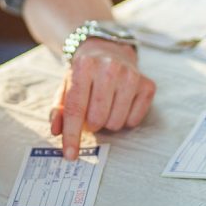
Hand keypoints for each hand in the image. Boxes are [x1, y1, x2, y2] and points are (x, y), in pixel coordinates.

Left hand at [50, 39, 155, 159]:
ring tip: (105, 107)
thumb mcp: (65, 87)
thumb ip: (58, 110)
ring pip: (116, 123)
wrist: (109, 51)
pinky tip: (121, 104)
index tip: (70, 155)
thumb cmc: (84, 74)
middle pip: (98, 119)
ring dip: (108, 123)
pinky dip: (125, 119)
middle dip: (91, 125)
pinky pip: (134, 121)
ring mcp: (132, 75)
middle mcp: (110, 67)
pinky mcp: (148, 85)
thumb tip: (57, 131)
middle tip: (91, 114)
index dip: (72, 135)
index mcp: (84, 66)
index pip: (76, 108)